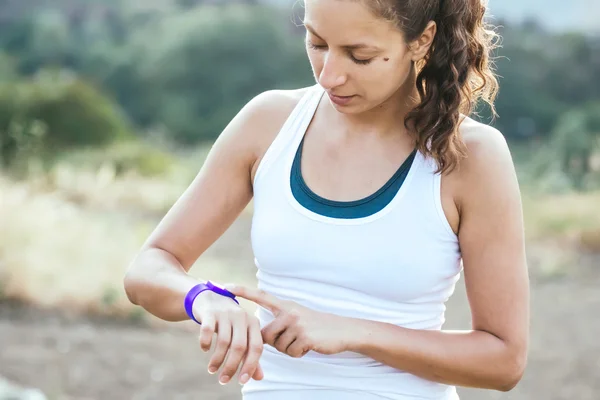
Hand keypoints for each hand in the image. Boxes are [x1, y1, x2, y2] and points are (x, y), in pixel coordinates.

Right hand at [192, 290, 263, 384]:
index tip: (241, 381)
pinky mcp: (210, 312)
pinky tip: (205, 349)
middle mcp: (242, 316)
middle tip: (223, 380)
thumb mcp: (243, 335)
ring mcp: (226, 313)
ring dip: (217, 359)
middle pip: (240, 346)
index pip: (256, 347)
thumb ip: (250, 354)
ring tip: (212, 369)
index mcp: (253, 323)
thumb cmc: (230, 322)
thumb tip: (259, 378)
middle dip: (231, 366)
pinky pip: (207, 330)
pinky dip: (205, 343)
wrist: (211, 298)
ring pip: (223, 341)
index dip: (250, 365)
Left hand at [225, 285, 351, 357]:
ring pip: (278, 346)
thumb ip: (279, 321)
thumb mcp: (296, 317)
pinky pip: (290, 352)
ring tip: (303, 340)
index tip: (226, 286)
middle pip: (265, 334)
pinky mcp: (304, 336)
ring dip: (289, 348)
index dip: (244, 291)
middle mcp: (289, 311)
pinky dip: (298, 353)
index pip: (261, 296)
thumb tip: (260, 336)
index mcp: (285, 305)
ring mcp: (297, 323)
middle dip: (276, 342)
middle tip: (294, 337)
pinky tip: (309, 345)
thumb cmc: (316, 326)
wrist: (342, 330)